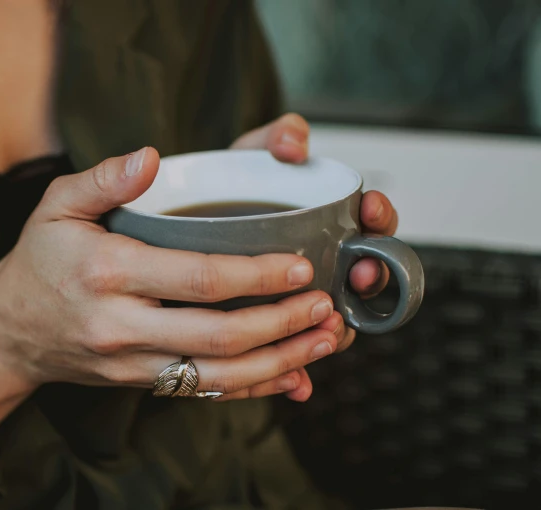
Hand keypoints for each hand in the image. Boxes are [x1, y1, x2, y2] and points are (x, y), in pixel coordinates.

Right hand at [0, 147, 343, 435]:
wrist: (9, 331)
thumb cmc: (39, 260)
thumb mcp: (56, 205)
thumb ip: (105, 178)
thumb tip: (152, 156)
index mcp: (108, 273)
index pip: (198, 278)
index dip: (257, 275)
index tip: (300, 265)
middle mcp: (121, 326)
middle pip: (218, 334)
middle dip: (281, 322)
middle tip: (325, 305)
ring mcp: (131, 363)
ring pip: (218, 374)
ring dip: (279, 361)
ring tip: (323, 341)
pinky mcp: (138, 384)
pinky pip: (203, 393)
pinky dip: (251, 388)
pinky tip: (289, 375)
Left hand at [230, 113, 399, 397]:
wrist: (184, 224)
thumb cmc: (227, 188)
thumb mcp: (249, 156)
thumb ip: (275, 138)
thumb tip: (296, 143)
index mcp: (328, 221)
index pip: (372, 222)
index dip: (381, 218)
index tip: (373, 209)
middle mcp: (323, 262)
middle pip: (363, 276)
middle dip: (371, 273)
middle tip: (363, 271)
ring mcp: (300, 300)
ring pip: (333, 322)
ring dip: (340, 328)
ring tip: (333, 331)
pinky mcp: (271, 331)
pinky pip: (292, 355)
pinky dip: (296, 371)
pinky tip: (297, 384)